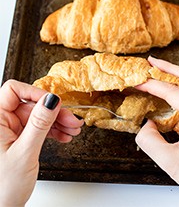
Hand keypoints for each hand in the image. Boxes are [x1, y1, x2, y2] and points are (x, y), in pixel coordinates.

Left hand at [0, 80, 82, 206]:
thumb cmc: (2, 186)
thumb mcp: (25, 152)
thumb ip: (39, 123)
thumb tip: (51, 100)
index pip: (13, 91)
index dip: (36, 93)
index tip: (55, 103)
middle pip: (30, 105)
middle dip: (53, 112)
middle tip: (72, 120)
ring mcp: (7, 132)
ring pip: (36, 117)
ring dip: (56, 122)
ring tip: (72, 130)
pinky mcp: (16, 141)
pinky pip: (36, 129)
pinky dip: (51, 131)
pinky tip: (63, 136)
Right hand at [135, 57, 178, 206]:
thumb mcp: (169, 161)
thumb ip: (150, 141)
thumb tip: (145, 124)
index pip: (176, 92)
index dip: (154, 84)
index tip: (138, 80)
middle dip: (169, 69)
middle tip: (150, 62)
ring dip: (176, 78)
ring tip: (157, 72)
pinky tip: (168, 92)